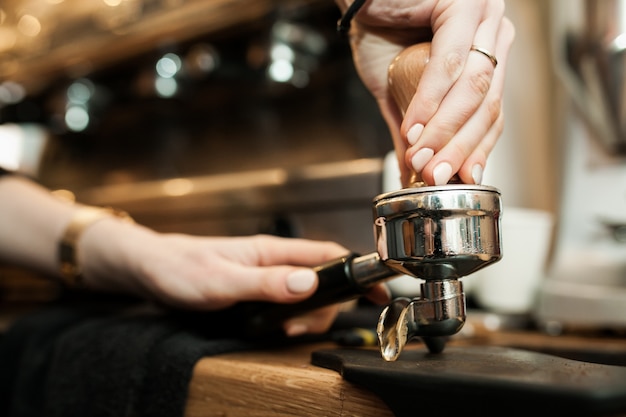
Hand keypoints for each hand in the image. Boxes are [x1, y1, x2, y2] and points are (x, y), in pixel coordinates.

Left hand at [80, 223, 388, 335]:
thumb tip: (307, 284)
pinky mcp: (252, 289)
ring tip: (285, 330)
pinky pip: (286, 300)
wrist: (146, 268)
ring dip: (307, 314)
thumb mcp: (221, 281)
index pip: (327, 255)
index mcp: (271, 251)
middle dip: (327, 306)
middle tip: (303, 327)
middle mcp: (271, 261)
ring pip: (306, 292)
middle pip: (323, 279)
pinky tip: (278, 326)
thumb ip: (265, 282)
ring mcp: (262, 275)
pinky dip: (291, 316)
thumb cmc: (178, 267)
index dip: (357, 270)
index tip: (379, 289)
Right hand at [336, 0, 514, 185]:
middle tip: (434, 175)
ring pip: (473, 89)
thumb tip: (413, 172)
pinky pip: (450, 63)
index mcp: (487, 54)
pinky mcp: (463, 5)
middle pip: (487, 105)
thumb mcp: (397, 88)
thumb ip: (412, 128)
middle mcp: (493, 33)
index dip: (477, 149)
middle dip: (459, 147)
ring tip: (422, 156)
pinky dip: (431, 100)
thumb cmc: (378, 29)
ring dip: (444, 130)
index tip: (461, 178)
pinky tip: (415, 125)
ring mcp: (483, 17)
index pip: (493, 113)